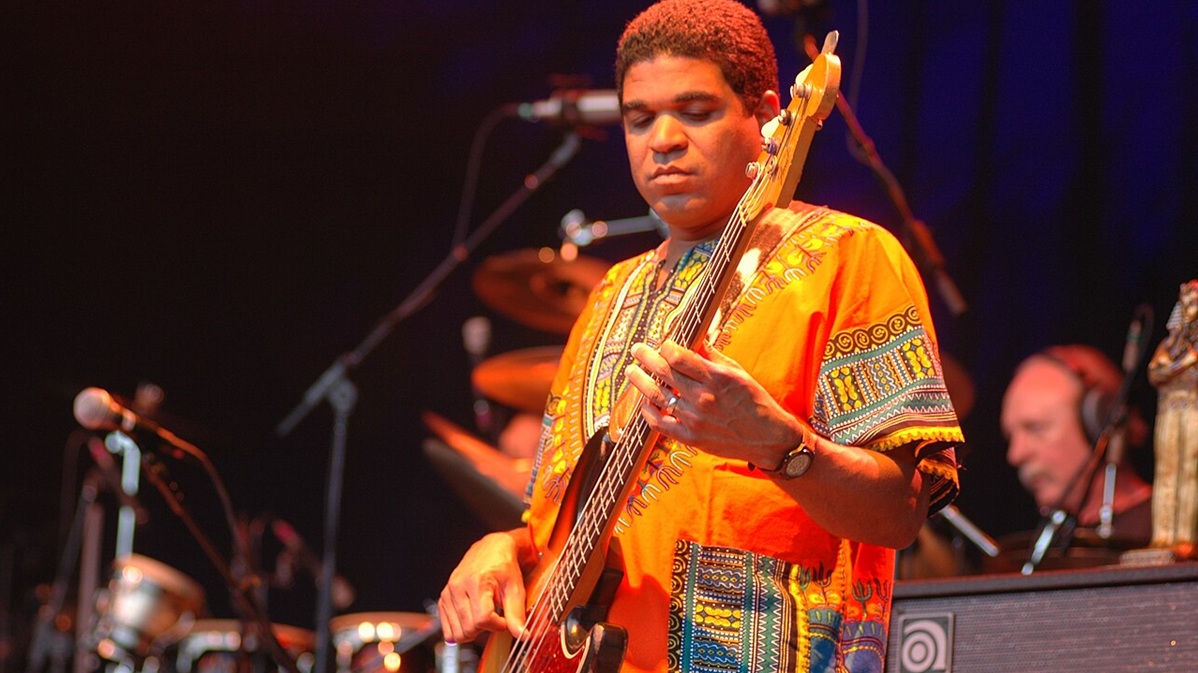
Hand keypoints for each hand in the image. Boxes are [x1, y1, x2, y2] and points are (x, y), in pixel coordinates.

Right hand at [438, 531, 528, 642]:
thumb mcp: (515, 588)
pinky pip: (448, 629)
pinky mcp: (443, 598)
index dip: (497, 626)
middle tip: (496, 617)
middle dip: (485, 629)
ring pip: (457, 633)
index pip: (483, 620)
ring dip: (473, 630)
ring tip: (485, 616)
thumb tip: (522, 635)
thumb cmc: (504, 566)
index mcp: (476, 582)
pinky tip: (473, 618)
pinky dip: (461, 629)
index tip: (504, 620)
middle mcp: (458, 586)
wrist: (491, 550)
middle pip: (469, 629)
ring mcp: (448, 592)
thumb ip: (517, 614)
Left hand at [624, 340, 800, 467]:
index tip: (664, 344)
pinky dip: (647, 411)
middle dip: (646, 357)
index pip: (678, 356)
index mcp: (716, 378)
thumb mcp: (738, 372)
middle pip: (663, 372)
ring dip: (640, 381)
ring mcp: (694, 419)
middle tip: (637, 350)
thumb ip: (713, 356)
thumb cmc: (755, 402)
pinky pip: (659, 423)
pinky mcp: (690, 438)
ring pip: (656, 396)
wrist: (768, 439)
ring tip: (631, 371)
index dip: (666, 346)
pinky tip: (644, 402)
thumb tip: (694, 338)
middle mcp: (703, 397)